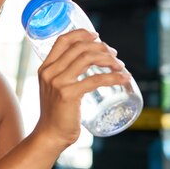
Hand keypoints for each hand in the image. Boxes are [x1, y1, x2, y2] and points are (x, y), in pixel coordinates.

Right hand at [35, 29, 129, 145]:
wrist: (50, 135)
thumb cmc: (57, 113)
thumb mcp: (55, 88)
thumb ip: (65, 75)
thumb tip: (90, 62)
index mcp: (45, 68)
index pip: (62, 40)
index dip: (81, 33)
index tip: (96, 36)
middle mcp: (49, 72)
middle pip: (79, 47)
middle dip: (101, 47)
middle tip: (114, 56)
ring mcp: (58, 82)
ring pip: (87, 59)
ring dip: (109, 59)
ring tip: (120, 66)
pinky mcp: (68, 94)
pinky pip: (95, 79)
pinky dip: (113, 77)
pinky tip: (124, 78)